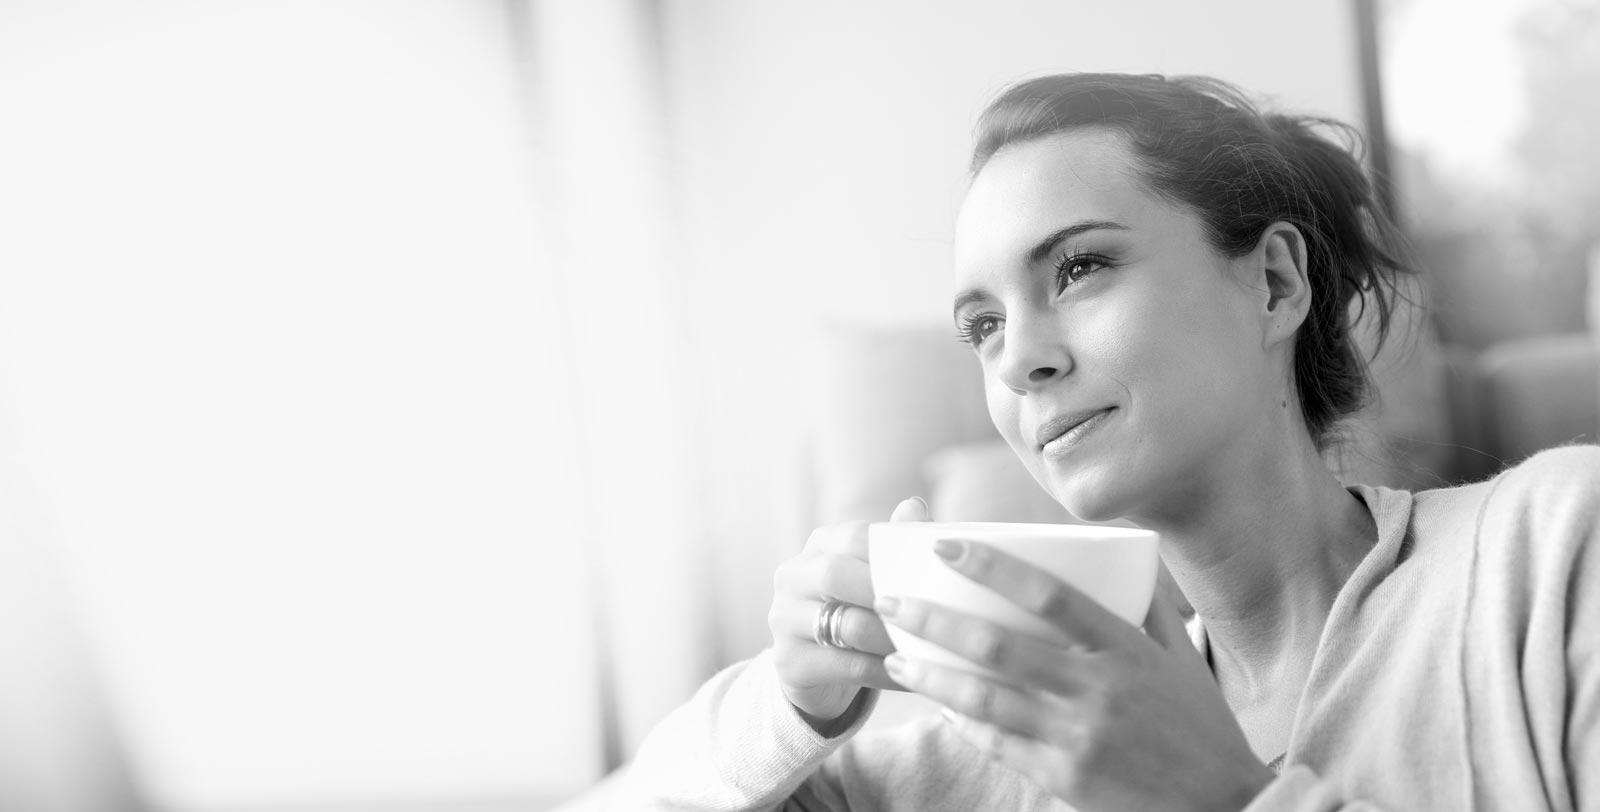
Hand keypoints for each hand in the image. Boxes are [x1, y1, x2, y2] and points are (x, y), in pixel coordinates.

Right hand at [769, 496, 928, 727]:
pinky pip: (847, 666)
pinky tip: (916, 674)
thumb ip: (894, 543)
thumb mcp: (872, 574)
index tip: (934, 571)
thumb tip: (916, 506)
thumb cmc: (857, 609)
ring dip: (894, 637)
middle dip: (888, 593)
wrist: (818, 668)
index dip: (893, 552)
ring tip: (932, 646)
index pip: (854, 536)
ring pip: (846, 625)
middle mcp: (792, 577)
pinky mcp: (790, 662)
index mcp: (818, 546)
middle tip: (931, 609)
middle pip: (837, 575)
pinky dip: (888, 671)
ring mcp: (784, 620)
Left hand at [875, 539, 1274, 811]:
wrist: (1225, 808)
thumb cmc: (1201, 725)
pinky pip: (999, 744)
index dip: (991, 565)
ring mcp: (1076, 738)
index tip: (945, 544)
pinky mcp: (1063, 779)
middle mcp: (1096, 690)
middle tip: (891, 601)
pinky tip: (939, 704)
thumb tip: (1125, 553)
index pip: (1048, 593)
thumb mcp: (1182, 658)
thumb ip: (1148, 606)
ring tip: (895, 659)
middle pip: (998, 646)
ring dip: (932, 677)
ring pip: (985, 700)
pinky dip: (964, 722)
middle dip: (935, 620)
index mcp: (1124, 649)